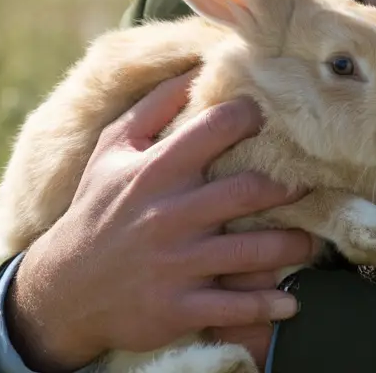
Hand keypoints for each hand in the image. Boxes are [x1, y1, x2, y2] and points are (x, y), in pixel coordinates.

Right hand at [4, 71, 315, 371]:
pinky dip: (268, 306)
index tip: (273, 120)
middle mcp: (170, 215)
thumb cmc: (97, 209)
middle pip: (249, 191)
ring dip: (293, 246)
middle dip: (289, 187)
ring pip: (253, 252)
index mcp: (156, 170)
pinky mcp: (179, 308)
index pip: (217, 128)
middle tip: (308, 185)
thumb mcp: (111, 152)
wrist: (64, 288)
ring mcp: (177, 264)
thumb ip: (152, 108)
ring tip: (311, 241)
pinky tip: (288, 302)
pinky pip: (235, 308)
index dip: (252, 117)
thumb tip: (193, 67)